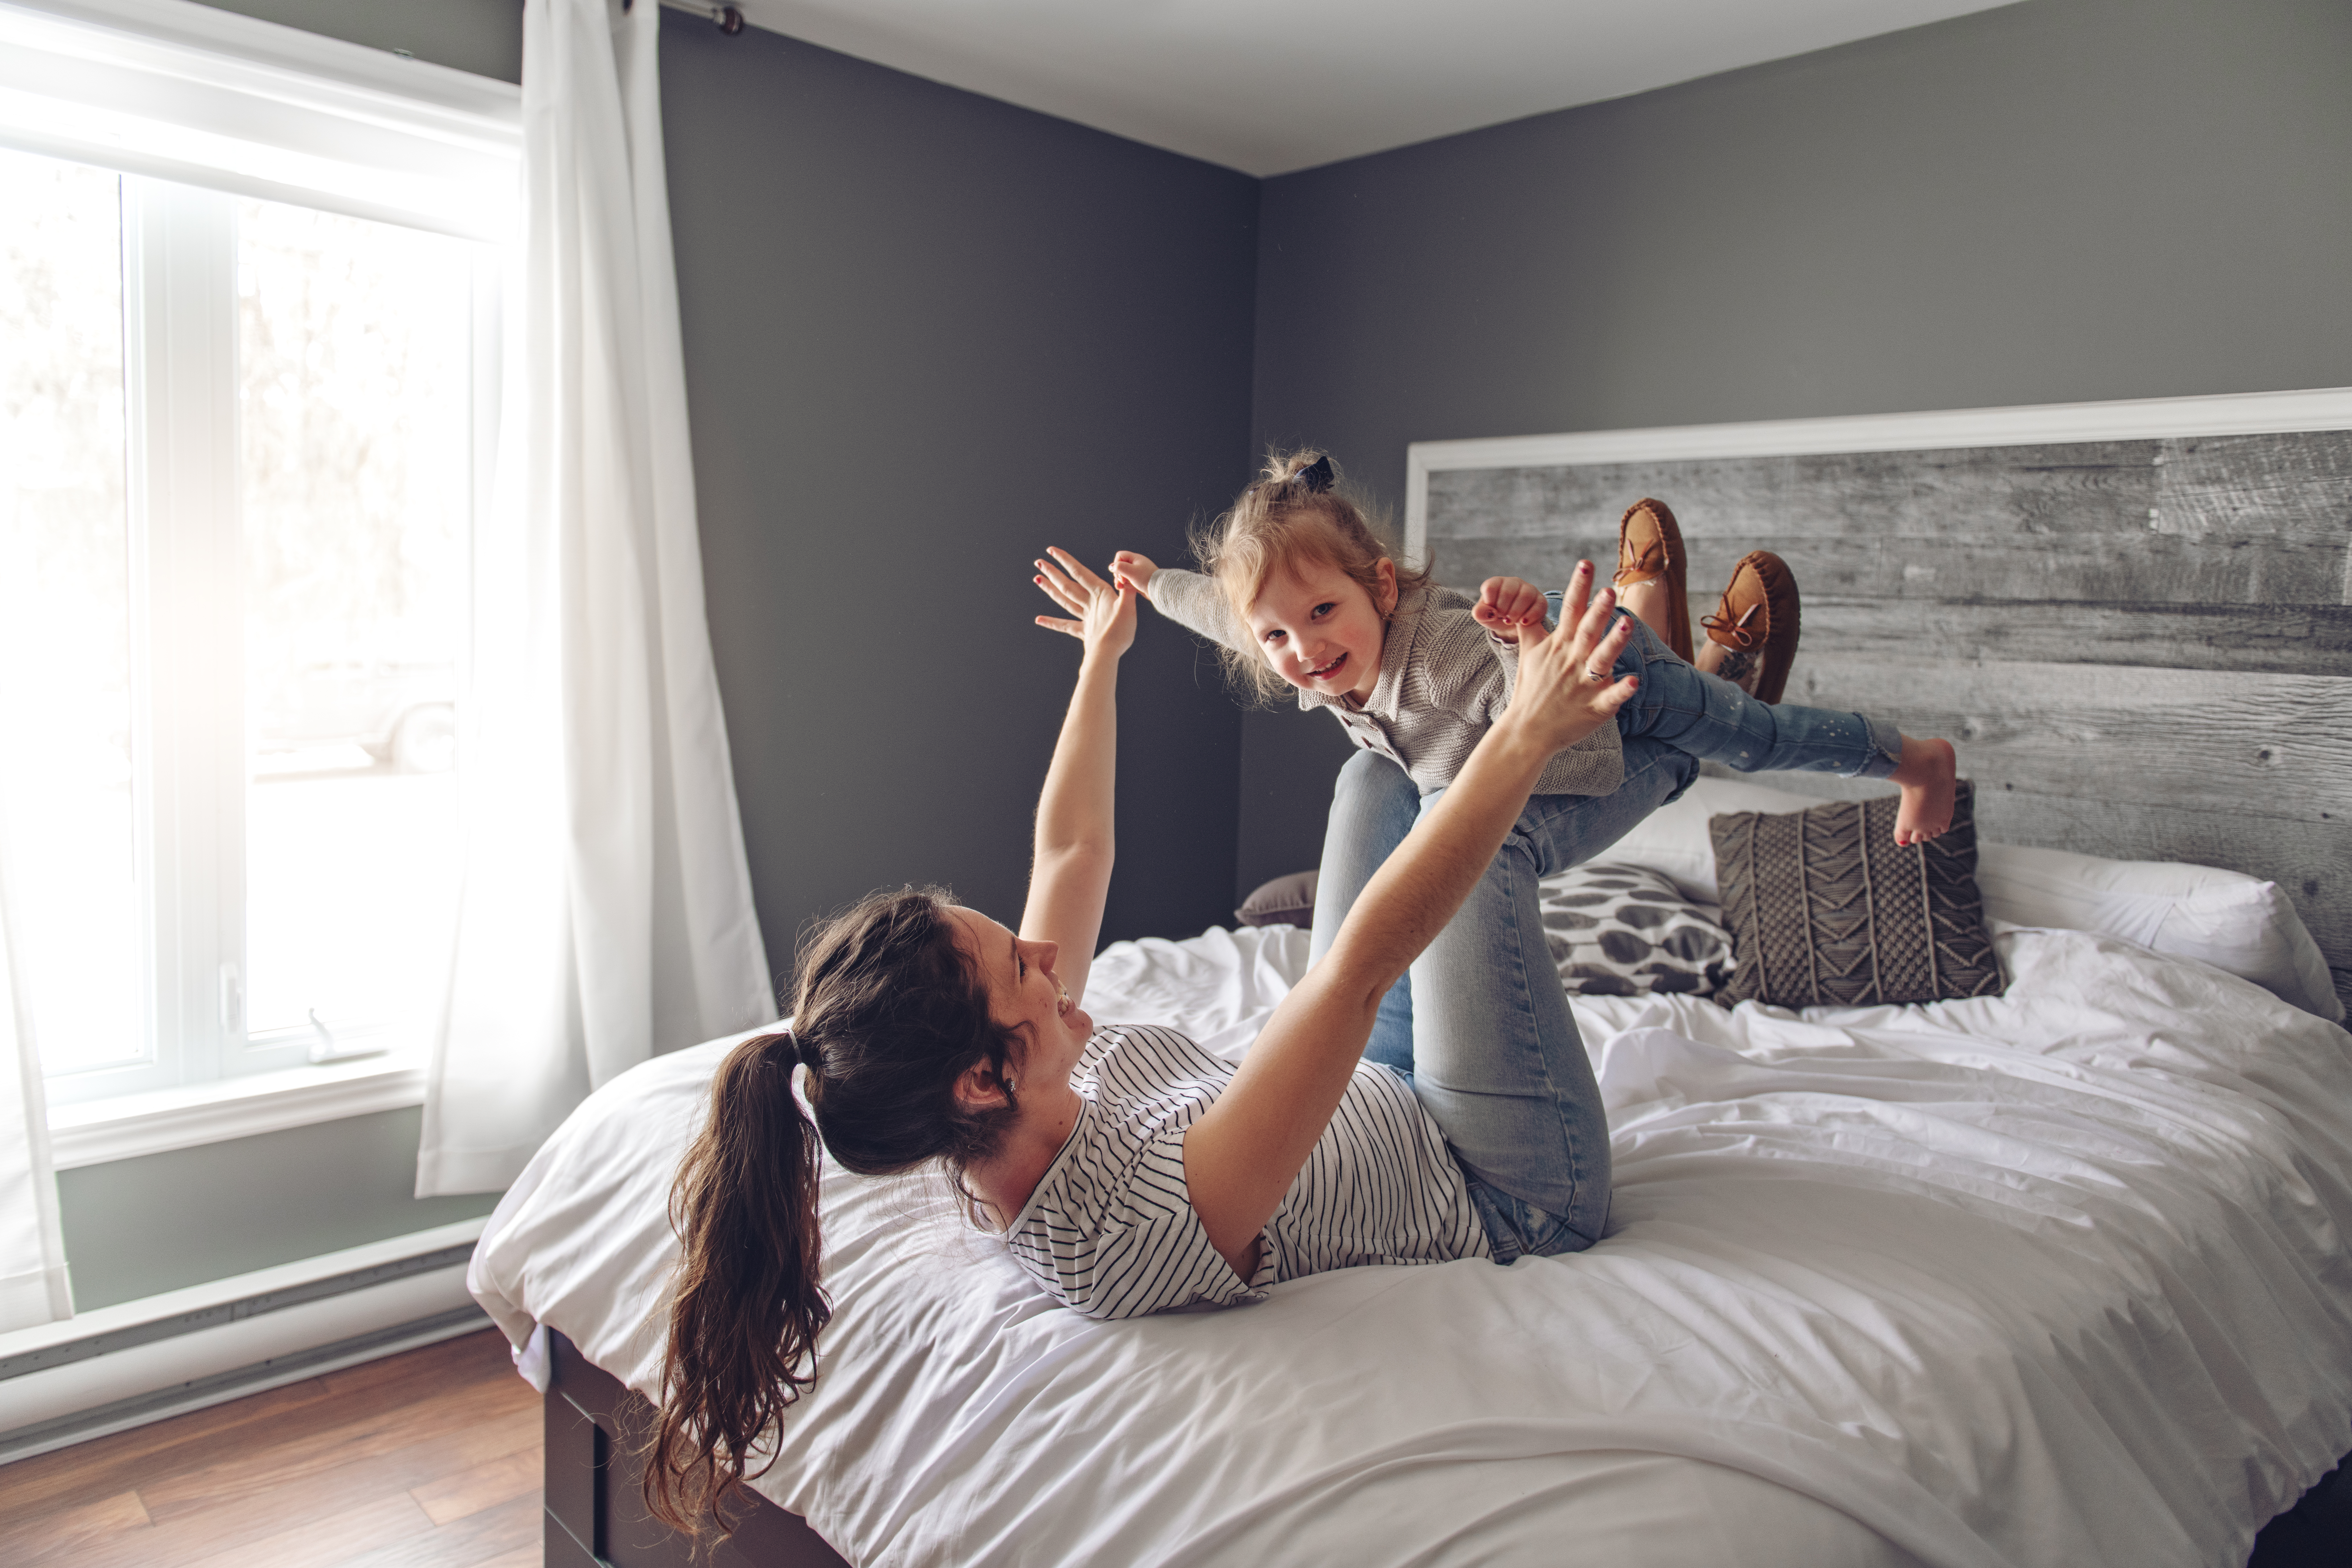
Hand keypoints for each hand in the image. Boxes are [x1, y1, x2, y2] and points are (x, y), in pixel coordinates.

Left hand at [1034, 547, 1137, 659]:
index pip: (1079, 573)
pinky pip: (1065, 625)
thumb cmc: (1119, 632)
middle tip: (1038, 562)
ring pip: (1064, 600)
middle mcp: (1089, 604)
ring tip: (1037, 579)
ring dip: (1050, 589)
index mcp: (1099, 595)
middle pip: (1067, 585)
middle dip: (1053, 572)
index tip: (1052, 551)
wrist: (1108, 654)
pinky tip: (1038, 619)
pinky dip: (1051, 622)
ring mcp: (1084, 618)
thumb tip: (1124, 577)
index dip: (1066, 560)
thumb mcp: (1129, 607)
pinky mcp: (1084, 632)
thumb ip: (1127, 590)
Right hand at [1109, 551, 1158, 597]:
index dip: (1116, 564)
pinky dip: (1125, 585)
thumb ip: (1119, 567)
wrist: (1159, 589)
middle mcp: (1136, 564)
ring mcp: (1137, 573)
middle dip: (1118, 574)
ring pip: (1123, 575)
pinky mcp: (1138, 581)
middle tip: (1122, 581)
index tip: (1119, 572)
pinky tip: (1124, 588)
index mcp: (1135, 558)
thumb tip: (1111, 567)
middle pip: (1120, 566)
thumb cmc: (1148, 579)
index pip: (1120, 556)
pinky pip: (1127, 581)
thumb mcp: (1131, 572)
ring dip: (1120, 581)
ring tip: (1121, 586)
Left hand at [1472, 576, 1547, 637]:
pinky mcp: (1540, 600)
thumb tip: (1490, 612)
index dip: (1490, 603)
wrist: (1511, 627)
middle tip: (1502, 618)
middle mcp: (1513, 582)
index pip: (1491, 586)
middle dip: (1503, 609)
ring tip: (1510, 621)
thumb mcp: (1483, 617)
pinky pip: (1539, 605)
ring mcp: (1528, 589)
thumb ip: (1479, 613)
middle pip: (1508, 591)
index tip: (1492, 612)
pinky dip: (1530, 615)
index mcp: (1496, 583)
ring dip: (1516, 612)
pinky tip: (1523, 623)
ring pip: (1525, 595)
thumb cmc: (1495, 617)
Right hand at [1503, 562, 1637, 751]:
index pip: (1570, 611)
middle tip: (1609, 590)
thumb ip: (1531, 628)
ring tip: (1627, 622)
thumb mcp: (1529, 654)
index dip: (1579, 587)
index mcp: (1560, 647)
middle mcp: (1572, 662)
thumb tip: (1524, 606)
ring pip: (1601, 660)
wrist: (1526, 730)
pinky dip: (1621, 690)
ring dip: (1614, 641)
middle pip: (1587, 631)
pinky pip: (1610, 698)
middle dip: (1597, 610)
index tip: (1586, 563)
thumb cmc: (1530, 690)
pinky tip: (1634, 680)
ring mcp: (1583, 685)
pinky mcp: (1594, 708)